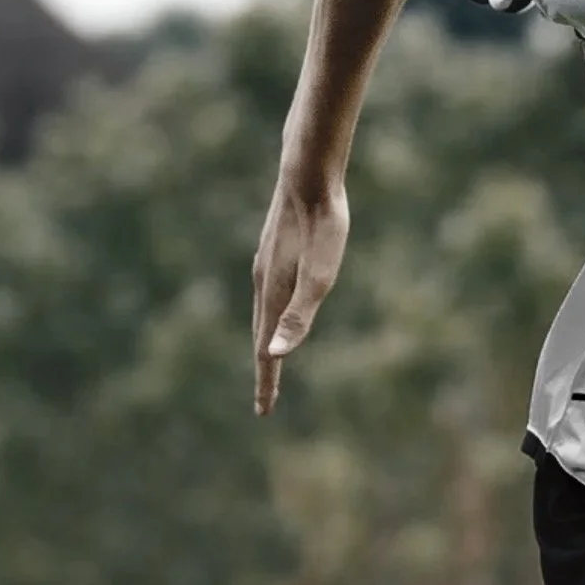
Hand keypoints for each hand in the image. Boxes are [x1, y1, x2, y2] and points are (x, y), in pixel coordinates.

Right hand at [252, 176, 350, 413]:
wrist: (307, 172)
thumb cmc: (322, 222)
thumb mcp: (321, 274)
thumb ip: (300, 315)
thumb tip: (277, 354)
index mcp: (273, 294)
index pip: (267, 350)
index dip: (267, 382)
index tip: (264, 412)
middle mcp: (262, 282)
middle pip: (262, 336)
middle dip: (265, 370)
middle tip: (265, 400)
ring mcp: (265, 264)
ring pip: (263, 313)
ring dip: (265, 341)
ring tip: (270, 361)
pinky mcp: (273, 250)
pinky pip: (268, 294)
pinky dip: (269, 315)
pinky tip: (276, 308)